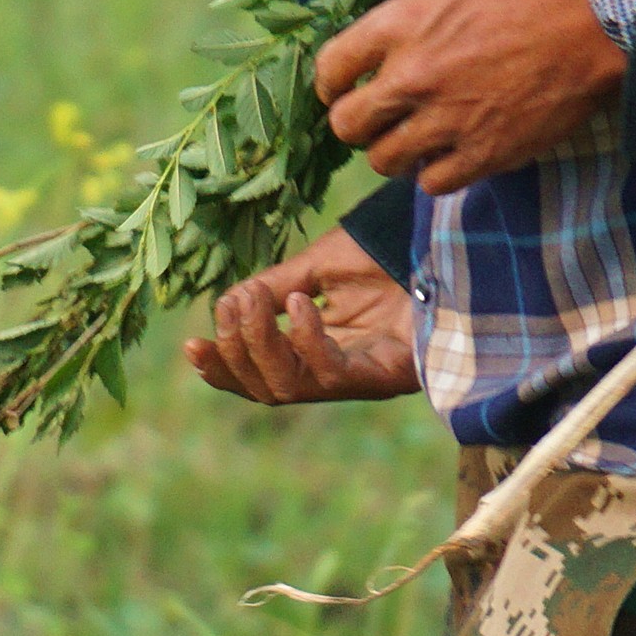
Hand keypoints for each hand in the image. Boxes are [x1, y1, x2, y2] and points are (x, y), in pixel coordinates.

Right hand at [185, 231, 422, 406]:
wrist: (444, 244)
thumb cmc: (389, 256)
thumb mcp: (318, 268)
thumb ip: (274, 288)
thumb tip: (225, 305)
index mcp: (319, 352)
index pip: (260, 377)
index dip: (224, 369)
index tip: (191, 346)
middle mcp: (338, 373)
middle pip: (268, 391)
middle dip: (235, 354)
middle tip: (230, 309)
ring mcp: (362, 378)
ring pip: (289, 387)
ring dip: (260, 346)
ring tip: (254, 301)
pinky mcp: (386, 375)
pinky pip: (329, 372)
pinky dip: (304, 339)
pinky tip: (300, 302)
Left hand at [316, 0, 624, 194]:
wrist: (592, 21)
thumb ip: (409, 21)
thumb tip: (384, 45)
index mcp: (399, 26)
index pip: (330, 67)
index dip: (330, 83)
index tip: (339, 90)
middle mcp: (412, 76)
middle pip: (346, 123)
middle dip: (356, 124)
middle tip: (375, 121)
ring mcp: (445, 119)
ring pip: (384, 160)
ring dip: (394, 152)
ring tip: (414, 142)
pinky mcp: (483, 153)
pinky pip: (432, 183)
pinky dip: (437, 173)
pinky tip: (451, 156)